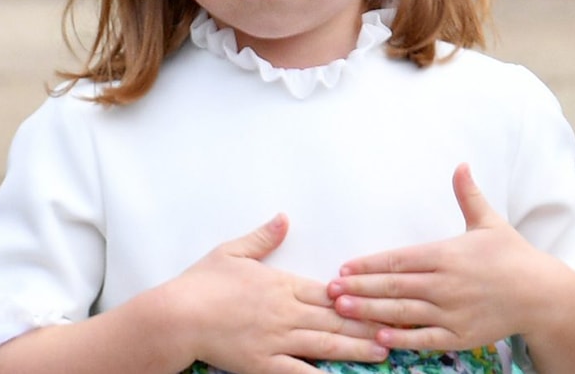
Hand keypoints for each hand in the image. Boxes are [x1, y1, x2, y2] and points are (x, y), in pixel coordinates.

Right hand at [168, 215, 389, 372]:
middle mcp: (286, 312)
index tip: (385, 296)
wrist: (174, 316)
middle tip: (400, 325)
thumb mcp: (232, 251)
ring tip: (384, 350)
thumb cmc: (200, 283)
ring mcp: (277, 339)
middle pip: (337, 318)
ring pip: (326, 344)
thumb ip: (263, 237)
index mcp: (283, 285)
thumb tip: (284, 217)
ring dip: (357, 348)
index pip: (331, 292)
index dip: (361, 296)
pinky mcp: (263, 364)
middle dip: (370, 323)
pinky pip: (298, 373)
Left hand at [328, 165, 574, 350]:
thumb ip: (468, 195)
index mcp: (448, 254)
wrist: (541, 293)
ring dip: (369, 312)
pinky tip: (378, 337)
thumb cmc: (512, 255)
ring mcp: (452, 311)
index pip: (399, 259)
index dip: (369, 264)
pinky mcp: (460, 335)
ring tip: (342, 310)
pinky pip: (424, 338)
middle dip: (359, 288)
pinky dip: (400, 339)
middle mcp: (446, 283)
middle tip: (330, 290)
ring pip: (403, 312)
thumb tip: (461, 164)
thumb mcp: (489, 221)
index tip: (345, 267)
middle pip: (394, 286)